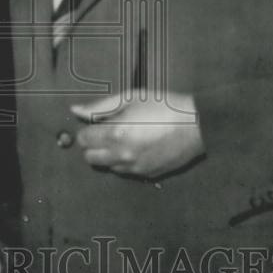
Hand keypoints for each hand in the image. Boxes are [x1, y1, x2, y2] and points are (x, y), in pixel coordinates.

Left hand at [71, 91, 204, 178]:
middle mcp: (121, 154)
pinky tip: (137, 147)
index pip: (83, 140)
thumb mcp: (130, 98)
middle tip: (106, 131)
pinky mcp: (146, 174)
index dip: (87, 130)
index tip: (96, 124)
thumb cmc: (163, 106)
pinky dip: (124, 161)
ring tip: (124, 138)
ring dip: (108, 154)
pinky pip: (124, 172)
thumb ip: (100, 107)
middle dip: (94, 144)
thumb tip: (75, 111)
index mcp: (115, 133)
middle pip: (90, 157)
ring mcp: (134, 167)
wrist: (196, 125)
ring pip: (106, 166)